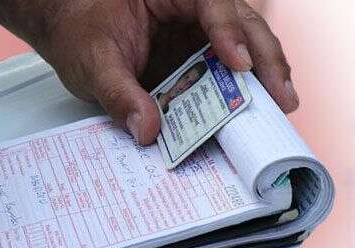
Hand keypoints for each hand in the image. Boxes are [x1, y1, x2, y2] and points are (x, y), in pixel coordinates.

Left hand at [18, 0, 298, 145]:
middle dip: (267, 59)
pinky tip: (261, 112)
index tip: (239, 64)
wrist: (71, 31)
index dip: (230, 31)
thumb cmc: (82, 29)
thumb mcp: (91, 61)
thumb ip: (118, 94)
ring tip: (282, 105)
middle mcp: (196, 7)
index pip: (213, 2)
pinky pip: (232, 73)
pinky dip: (248, 92)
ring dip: (268, 76)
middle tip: (281, 96)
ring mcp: (204, 33)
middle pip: (246, 24)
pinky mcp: (204, 59)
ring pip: (250, 46)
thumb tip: (147, 128)